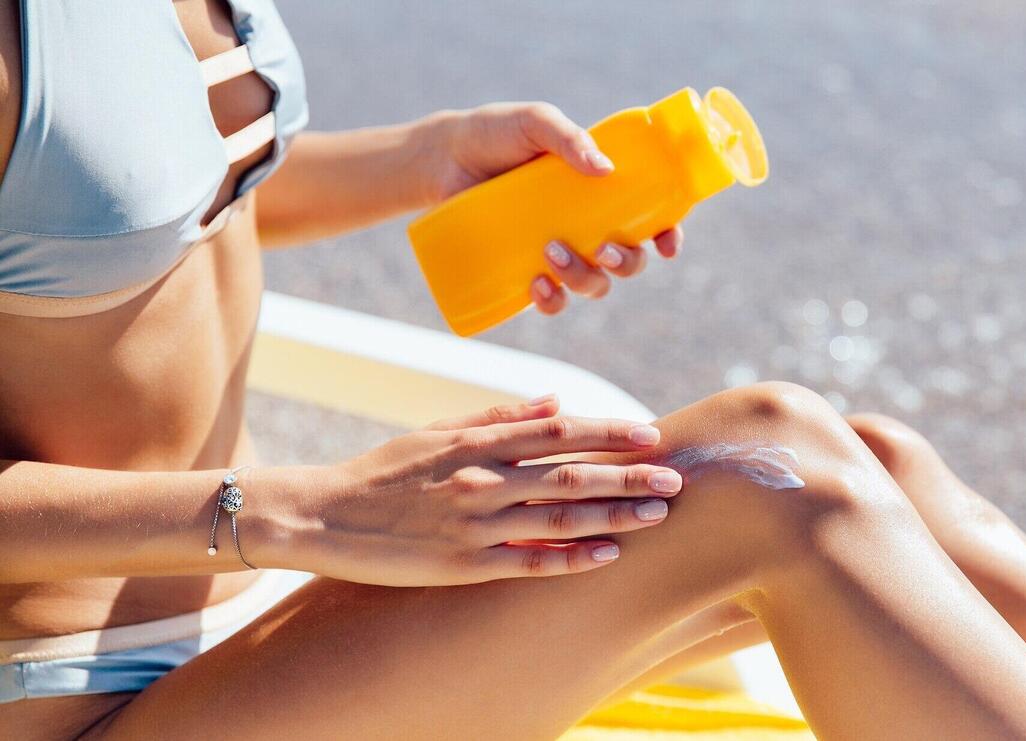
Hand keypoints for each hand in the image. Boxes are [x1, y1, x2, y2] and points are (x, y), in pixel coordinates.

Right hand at [280, 395, 682, 586]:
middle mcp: (482, 479)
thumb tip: (557, 400)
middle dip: (627, 475)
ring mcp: (473, 523)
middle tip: (675, 477)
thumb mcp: (437, 430)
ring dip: (613, 515)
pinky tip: (608, 556)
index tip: (649, 432)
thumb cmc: (383, 470)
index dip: (608, 432)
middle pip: (570, 474)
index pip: (558, 431)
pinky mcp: (461, 565)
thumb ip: (499, 415)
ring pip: (558, 517)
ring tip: (658, 514)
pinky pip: (527, 562)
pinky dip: (570, 559)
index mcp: (477, 441)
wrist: (321, 516)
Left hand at [429, 102, 684, 315]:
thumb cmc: (496, 133)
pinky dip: (551, 300)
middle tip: (602, 247)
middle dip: (626, 263)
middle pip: (628, 260)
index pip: (651, 218)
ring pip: (593, 284)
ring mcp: (559, 250)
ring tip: (551, 253)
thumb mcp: (534, 122)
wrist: (445, 158)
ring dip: (584, 279)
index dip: (668, 234)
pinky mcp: (526, 269)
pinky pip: (551, 300)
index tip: (667, 242)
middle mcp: (588, 225)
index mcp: (603, 191)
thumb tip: (606, 169)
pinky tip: (536, 285)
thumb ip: (568, 137)